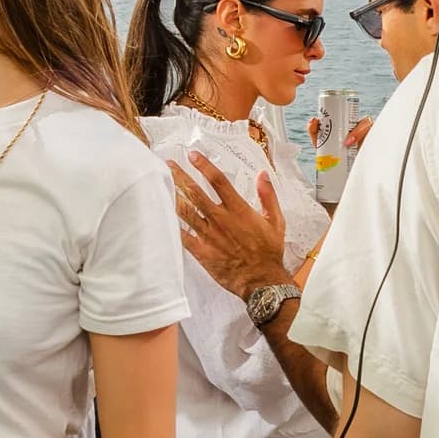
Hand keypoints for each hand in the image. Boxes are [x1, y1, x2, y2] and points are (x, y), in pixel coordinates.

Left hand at [172, 152, 288, 300]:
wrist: (262, 282)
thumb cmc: (269, 252)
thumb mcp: (276, 221)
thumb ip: (268, 196)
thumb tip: (262, 174)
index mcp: (238, 210)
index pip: (218, 181)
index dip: (204, 165)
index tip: (193, 155)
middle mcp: (221, 220)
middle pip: (195, 192)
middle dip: (180, 176)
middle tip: (168, 164)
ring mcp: (209, 236)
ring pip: (185, 211)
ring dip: (173, 195)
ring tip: (162, 183)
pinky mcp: (202, 252)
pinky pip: (182, 236)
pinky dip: (172, 224)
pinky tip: (163, 213)